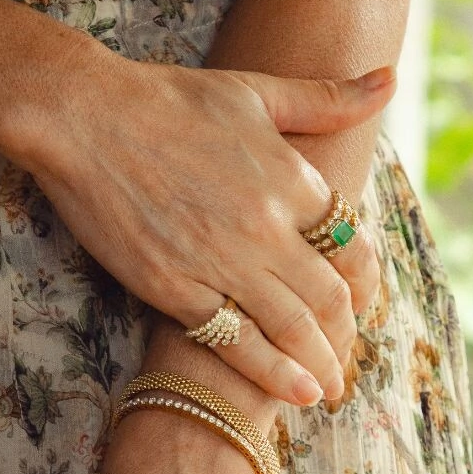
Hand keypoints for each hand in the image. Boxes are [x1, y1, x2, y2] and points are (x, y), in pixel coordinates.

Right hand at [16, 44, 392, 404]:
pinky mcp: (176, 290)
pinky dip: (273, 372)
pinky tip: (296, 392)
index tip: (362, 306)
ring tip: (329, 390)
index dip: (365, 285)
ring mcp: (222, 262)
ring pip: (292, 327)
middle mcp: (267, 228)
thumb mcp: (256, 89)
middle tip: (347, 361)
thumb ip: (327, 99)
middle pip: (329, 299)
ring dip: (320, 365)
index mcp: (292, 180)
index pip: (352, 248)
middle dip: (345, 337)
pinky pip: (237, 342)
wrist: (83, 117)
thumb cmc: (167, 99)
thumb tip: (389, 81)